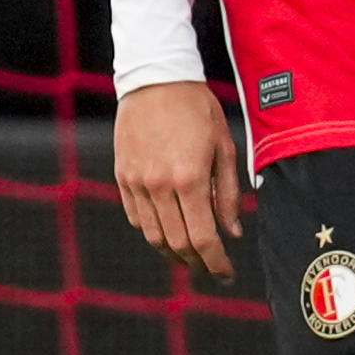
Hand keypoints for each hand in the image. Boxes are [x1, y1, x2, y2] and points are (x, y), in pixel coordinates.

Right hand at [111, 81, 246, 279]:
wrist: (155, 81)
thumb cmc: (199, 111)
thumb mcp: (225, 148)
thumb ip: (228, 193)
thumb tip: (232, 232)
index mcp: (189, 179)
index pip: (203, 238)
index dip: (216, 262)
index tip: (227, 273)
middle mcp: (158, 186)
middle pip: (176, 243)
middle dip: (197, 262)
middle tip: (213, 268)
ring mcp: (135, 182)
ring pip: (152, 235)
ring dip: (173, 252)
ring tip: (192, 256)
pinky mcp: (122, 176)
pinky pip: (136, 217)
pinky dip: (153, 231)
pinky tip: (169, 232)